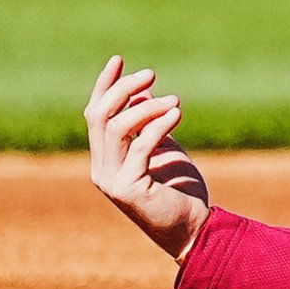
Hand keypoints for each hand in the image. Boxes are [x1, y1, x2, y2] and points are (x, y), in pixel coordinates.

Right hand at [86, 54, 212, 256]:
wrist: (194, 229)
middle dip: (122, 89)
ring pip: (116, 128)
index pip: (95, 114)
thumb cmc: (179, 189)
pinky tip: (177, 114)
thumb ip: (148, 123)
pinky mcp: (129, 189)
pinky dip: (158, 125)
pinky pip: (140, 146)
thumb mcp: (162, 147)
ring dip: (146, 107)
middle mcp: (102, 169)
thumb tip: (143, 90)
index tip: (118, 59)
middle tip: (150, 74)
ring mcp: (112, 180)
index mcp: (106, 158)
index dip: (104, 86)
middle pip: (99, 116)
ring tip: (175, 101)